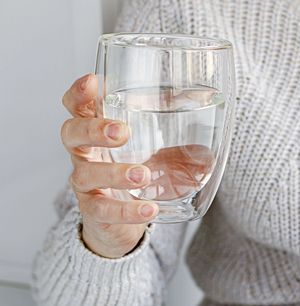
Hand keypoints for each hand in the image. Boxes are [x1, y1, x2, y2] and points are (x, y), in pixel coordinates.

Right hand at [61, 75, 212, 257]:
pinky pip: (103, 210)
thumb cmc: (139, 171)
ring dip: (114, 173)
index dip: (79, 93)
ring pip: (86, 174)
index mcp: (97, 129)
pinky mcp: (94, 211)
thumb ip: (176, 135)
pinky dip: (127, 210)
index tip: (92, 82)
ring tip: (142, 175)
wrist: (120, 219)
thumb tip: (217, 121)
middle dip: (94, 129)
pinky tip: (149, 209)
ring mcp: (86, 183)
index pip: (76, 105)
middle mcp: (85, 153)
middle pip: (72, 133)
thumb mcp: (156, 149)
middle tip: (122, 131)